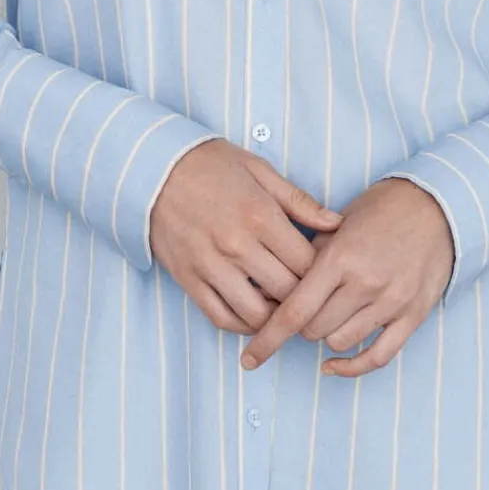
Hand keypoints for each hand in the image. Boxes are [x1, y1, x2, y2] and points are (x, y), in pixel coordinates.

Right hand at [149, 139, 344, 337]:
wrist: (152, 167)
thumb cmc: (210, 164)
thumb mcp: (259, 170)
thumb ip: (300, 202)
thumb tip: (336, 224)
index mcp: (260, 216)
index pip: (307, 264)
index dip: (323, 274)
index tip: (327, 275)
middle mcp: (237, 245)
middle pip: (286, 292)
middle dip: (304, 299)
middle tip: (311, 298)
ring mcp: (210, 265)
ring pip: (255, 313)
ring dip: (274, 318)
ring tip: (283, 309)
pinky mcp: (188, 278)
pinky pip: (220, 317)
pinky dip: (241, 325)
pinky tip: (254, 316)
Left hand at [239, 178, 454, 377]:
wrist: (437, 205)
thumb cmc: (381, 210)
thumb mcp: (338, 224)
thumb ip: (308, 257)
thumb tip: (272, 289)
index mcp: (340, 258)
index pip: (295, 311)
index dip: (268, 339)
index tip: (250, 358)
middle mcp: (365, 283)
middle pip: (314, 330)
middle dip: (300, 325)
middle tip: (303, 308)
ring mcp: (392, 302)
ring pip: (340, 342)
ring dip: (326, 336)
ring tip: (328, 316)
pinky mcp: (413, 315)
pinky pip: (378, 356)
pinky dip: (352, 366)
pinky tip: (334, 364)